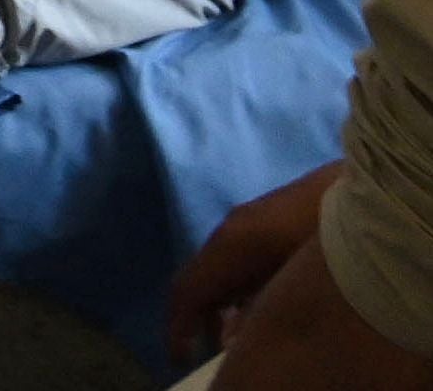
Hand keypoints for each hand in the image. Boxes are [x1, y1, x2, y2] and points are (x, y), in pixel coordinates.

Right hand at [172, 166, 336, 358]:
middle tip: (205, 348)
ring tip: (235, 333)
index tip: (179, 353)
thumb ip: (261, 310)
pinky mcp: (270, 218)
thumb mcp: (294, 282)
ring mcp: (251, 220)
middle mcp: (232, 230)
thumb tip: (236, 335)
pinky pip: (241, 258)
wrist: (366, 191)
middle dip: (199, 314)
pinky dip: (240, 286)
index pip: (189, 287)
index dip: (179, 323)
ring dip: (222, 300)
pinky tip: (259, 302)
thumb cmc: (326, 237)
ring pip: (222, 266)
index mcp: (231, 244)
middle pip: (202, 276)